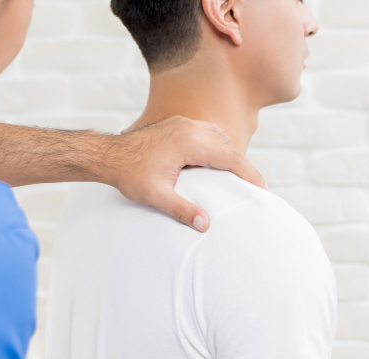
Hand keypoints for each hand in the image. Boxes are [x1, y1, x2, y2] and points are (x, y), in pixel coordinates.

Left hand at [103, 117, 265, 231]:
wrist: (107, 155)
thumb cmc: (129, 174)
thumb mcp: (155, 195)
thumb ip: (181, 209)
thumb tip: (205, 224)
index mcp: (190, 141)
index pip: (230, 157)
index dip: (248, 174)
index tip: (262, 189)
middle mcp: (190, 127)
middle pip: (228, 146)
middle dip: (245, 167)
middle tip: (258, 188)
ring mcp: (184, 124)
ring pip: (219, 137)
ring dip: (232, 155)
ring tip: (242, 177)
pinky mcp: (177, 125)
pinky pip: (208, 133)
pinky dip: (219, 147)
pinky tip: (220, 160)